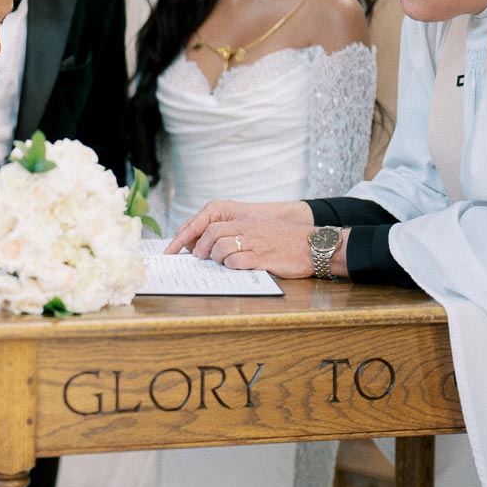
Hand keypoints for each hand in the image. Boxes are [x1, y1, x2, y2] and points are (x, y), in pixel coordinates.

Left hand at [184, 215, 318, 278]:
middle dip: (199, 249)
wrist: (313, 246)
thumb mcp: (259, 227)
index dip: (187, 235)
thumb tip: (204, 243)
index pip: (209, 222)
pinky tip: (235, 267)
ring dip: (215, 259)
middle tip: (198, 258)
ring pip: (221, 249)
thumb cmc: (284, 239)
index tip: (173, 249)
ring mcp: (255, 242)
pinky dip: (230, 267)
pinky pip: (237, 263)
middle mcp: (248, 227)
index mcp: (245, 219)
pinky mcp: (263, 258)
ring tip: (219, 262)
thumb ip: (235, 232)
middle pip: (212, 234)